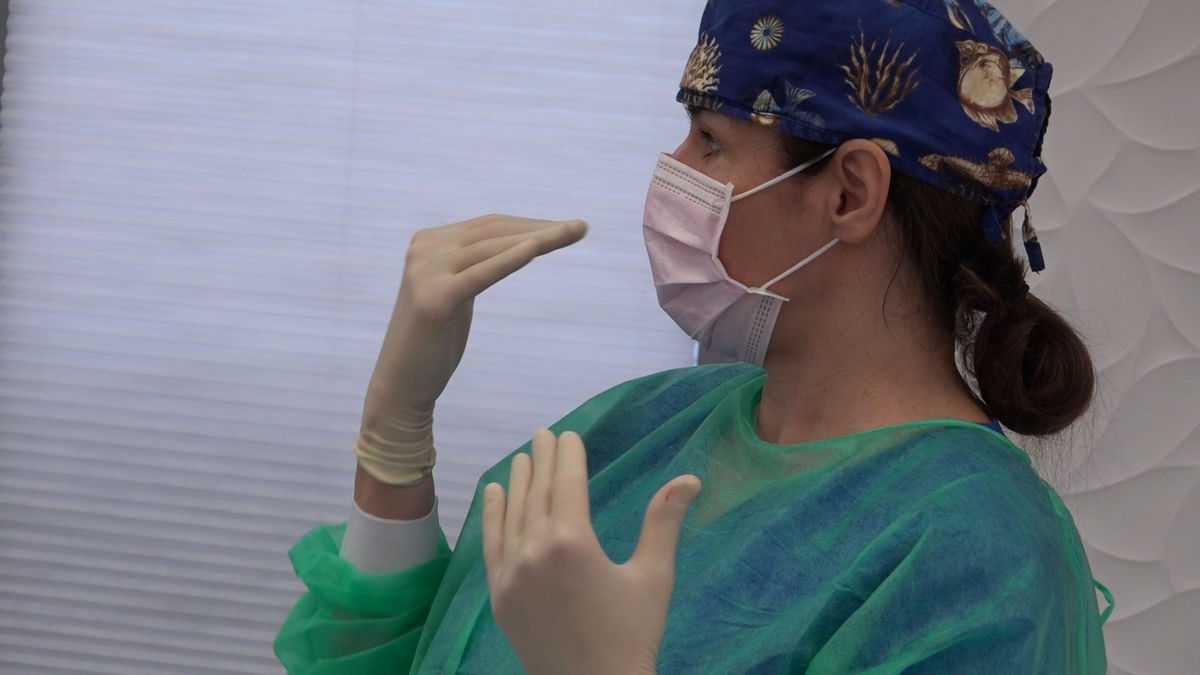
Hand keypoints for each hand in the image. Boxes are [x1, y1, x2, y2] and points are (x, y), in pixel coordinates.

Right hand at [355, 216, 585, 485]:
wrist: (401, 385)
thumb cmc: (434, 341)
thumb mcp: (457, 292)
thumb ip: (475, 265)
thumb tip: (516, 245)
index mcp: (429, 242)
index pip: (489, 226)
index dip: (531, 224)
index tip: (566, 227)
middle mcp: (425, 249)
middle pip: (495, 232)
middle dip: (542, 228)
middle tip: (581, 227)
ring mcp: (426, 271)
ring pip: (494, 248)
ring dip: (539, 239)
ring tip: (575, 233)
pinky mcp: (434, 299)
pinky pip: (481, 274)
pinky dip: (510, 260)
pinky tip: (536, 249)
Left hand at [482, 429, 700, 674]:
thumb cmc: (632, 634)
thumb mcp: (653, 576)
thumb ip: (664, 521)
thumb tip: (689, 477)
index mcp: (573, 541)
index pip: (567, 483)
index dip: (568, 455)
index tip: (567, 434)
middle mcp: (535, 550)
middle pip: (539, 493)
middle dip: (543, 460)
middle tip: (544, 433)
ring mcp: (511, 573)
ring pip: (512, 514)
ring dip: (518, 482)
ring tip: (523, 457)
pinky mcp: (499, 595)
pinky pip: (492, 544)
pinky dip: (492, 515)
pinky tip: (494, 494)